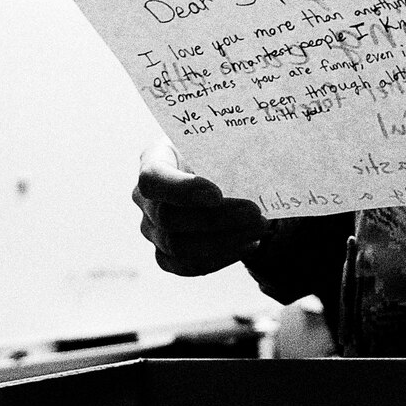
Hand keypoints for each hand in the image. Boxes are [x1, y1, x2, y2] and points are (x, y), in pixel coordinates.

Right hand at [133, 139, 268, 275]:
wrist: (219, 175)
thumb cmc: (220, 151)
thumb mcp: (222, 139)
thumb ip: (231, 147)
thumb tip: (259, 161)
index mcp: (154, 160)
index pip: (152, 179)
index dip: (181, 190)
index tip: (217, 195)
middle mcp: (145, 199)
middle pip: (168, 218)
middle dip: (216, 219)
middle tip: (256, 213)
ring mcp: (152, 230)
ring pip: (179, 248)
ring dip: (225, 241)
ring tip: (260, 229)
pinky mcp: (166, 255)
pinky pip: (190, 265)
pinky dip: (223, 257)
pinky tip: (249, 243)